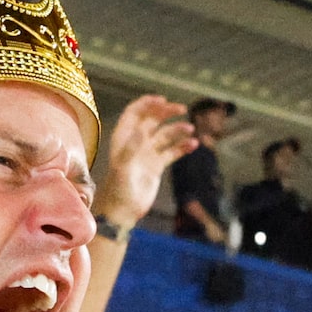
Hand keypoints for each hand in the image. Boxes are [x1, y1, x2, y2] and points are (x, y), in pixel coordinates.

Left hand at [95, 93, 195, 232]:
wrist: (124, 211)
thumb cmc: (118, 189)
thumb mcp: (123, 168)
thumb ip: (132, 148)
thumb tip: (142, 130)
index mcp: (123, 138)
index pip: (134, 113)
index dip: (147, 104)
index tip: (162, 100)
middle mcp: (136, 142)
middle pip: (152, 120)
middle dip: (166, 112)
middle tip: (182, 110)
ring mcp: (148, 153)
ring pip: (165, 135)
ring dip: (177, 130)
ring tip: (190, 130)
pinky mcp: (157, 165)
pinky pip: (172, 151)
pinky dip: (182, 147)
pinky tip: (193, 145)